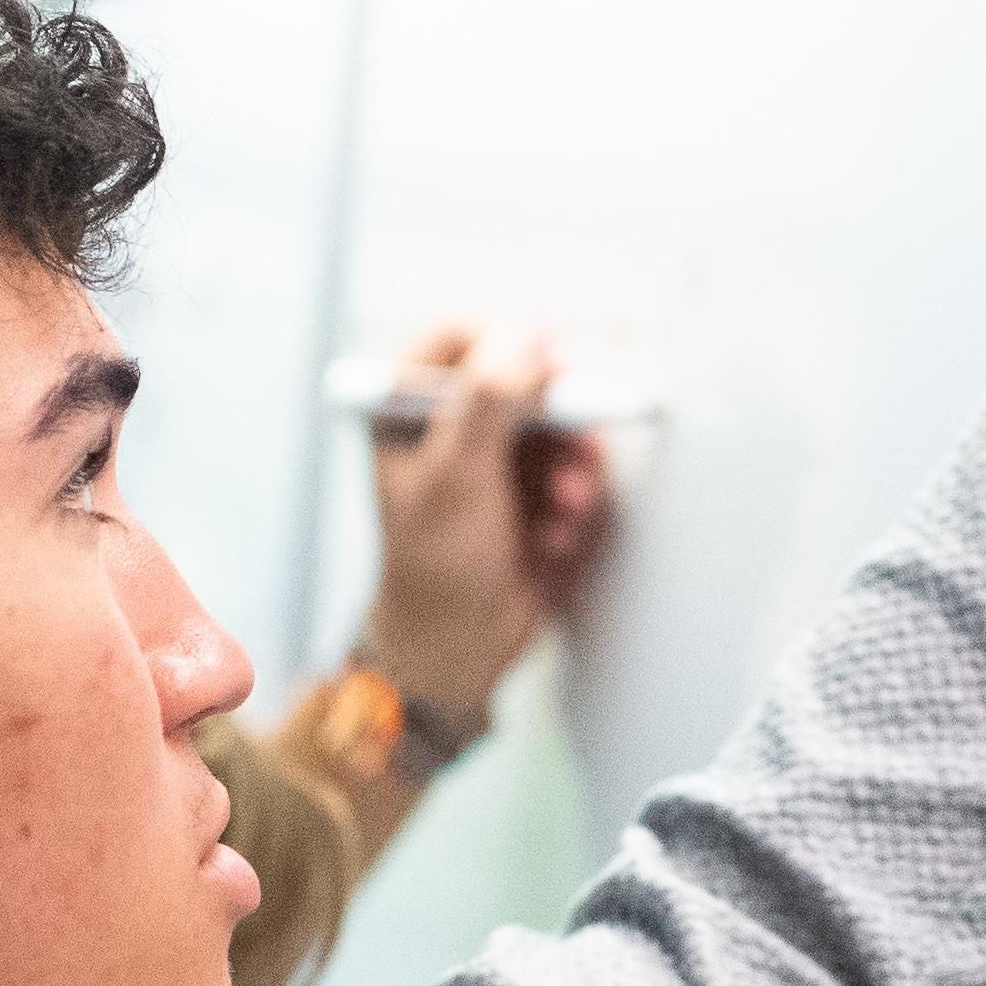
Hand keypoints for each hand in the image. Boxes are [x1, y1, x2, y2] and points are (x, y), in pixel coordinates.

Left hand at [358, 323, 616, 720]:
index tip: (550, 369)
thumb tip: (525, 337)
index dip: (511, 345)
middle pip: (522, 379)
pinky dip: (574, 501)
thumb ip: (488, 402)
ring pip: (557, 426)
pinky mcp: (528, 491)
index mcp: (406, 408)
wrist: (459, 648)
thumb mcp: (457, 477)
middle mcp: (450, 424)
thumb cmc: (434, 568)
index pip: (461, 339)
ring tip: (565, 508)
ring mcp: (492, 457)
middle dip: (558, 419)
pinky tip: (556, 535)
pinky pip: (572, 469)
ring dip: (573, 467)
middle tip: (579, 442)